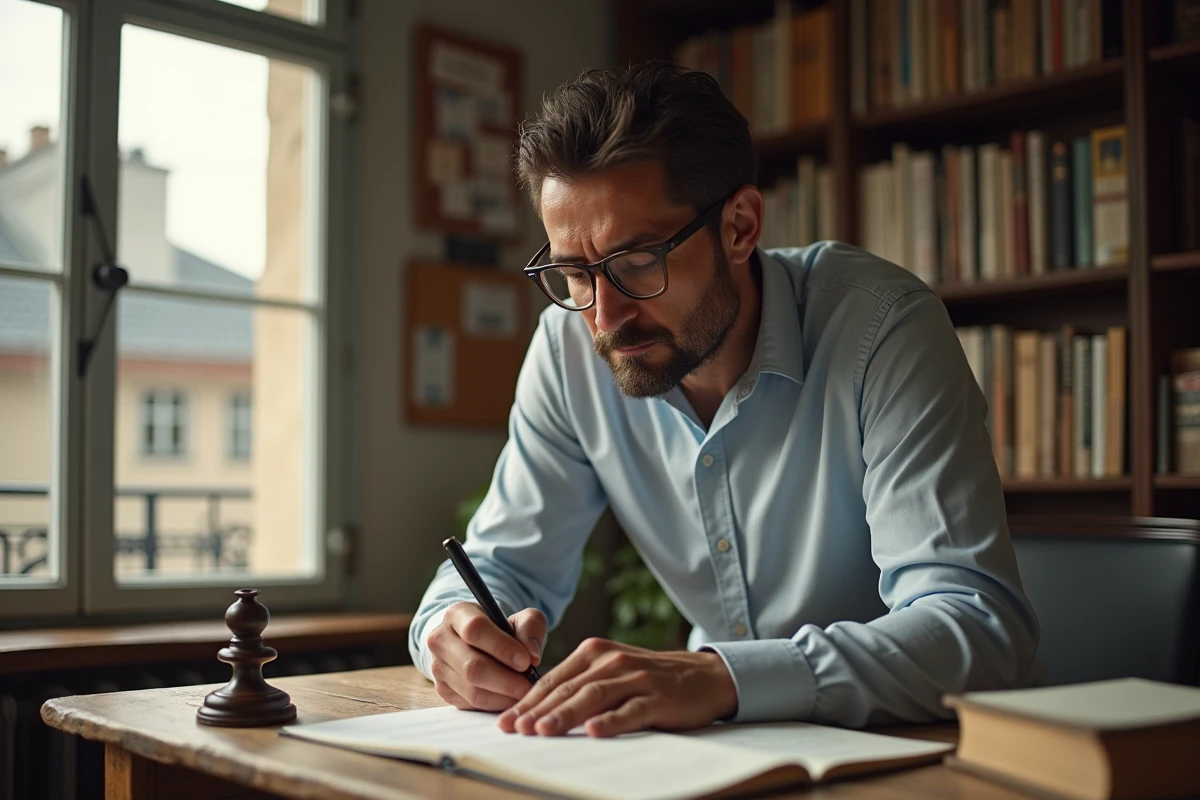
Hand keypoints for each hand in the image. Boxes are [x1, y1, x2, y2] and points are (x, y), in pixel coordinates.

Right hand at [427, 602, 546, 711]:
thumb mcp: (520, 618)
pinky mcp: (443, 690)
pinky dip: (496, 704)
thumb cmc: (501, 628)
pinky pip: (472, 704)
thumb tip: (532, 657)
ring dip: (503, 696)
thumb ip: (530, 628)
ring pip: (472, 690)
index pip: (474, 630)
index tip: (525, 661)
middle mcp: (441, 640)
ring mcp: (438, 667)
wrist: (475, 642)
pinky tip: (510, 698)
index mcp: (457, 615)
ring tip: (524, 693)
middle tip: (529, 685)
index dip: (501, 647)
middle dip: (506, 680)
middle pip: (472, 667)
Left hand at [496, 638, 737, 737]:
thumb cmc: (648, 680)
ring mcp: (636, 677)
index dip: (528, 700)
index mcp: (595, 653)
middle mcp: (612, 660)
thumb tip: (537, 711)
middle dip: (538, 710)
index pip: (553, 678)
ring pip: (594, 696)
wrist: (703, 676)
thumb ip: (580, 684)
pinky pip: (631, 710)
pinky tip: (594, 731)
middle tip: (515, 729)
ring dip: (566, 714)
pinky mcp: (658, 697)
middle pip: (568, 687)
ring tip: (543, 731)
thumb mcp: (611, 673)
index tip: (506, 721)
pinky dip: (612, 720)